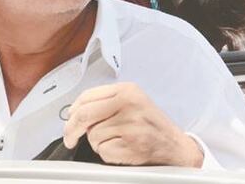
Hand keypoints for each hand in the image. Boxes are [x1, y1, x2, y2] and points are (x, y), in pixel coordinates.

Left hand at [63, 82, 203, 166]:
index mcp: (127, 90)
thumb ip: (107, 102)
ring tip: (116, 140)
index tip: (69, 119)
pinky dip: (107, 153)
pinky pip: (102, 151)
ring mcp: (130, 125)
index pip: (87, 96)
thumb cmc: (152, 125)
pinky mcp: (131, 144)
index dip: (73, 110)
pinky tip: (121, 149)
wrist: (175, 145)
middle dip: (71, 129)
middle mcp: (129, 104)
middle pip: (84, 115)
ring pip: (92, 135)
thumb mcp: (134, 102)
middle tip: (70, 138)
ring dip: (98, 143)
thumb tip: (77, 112)